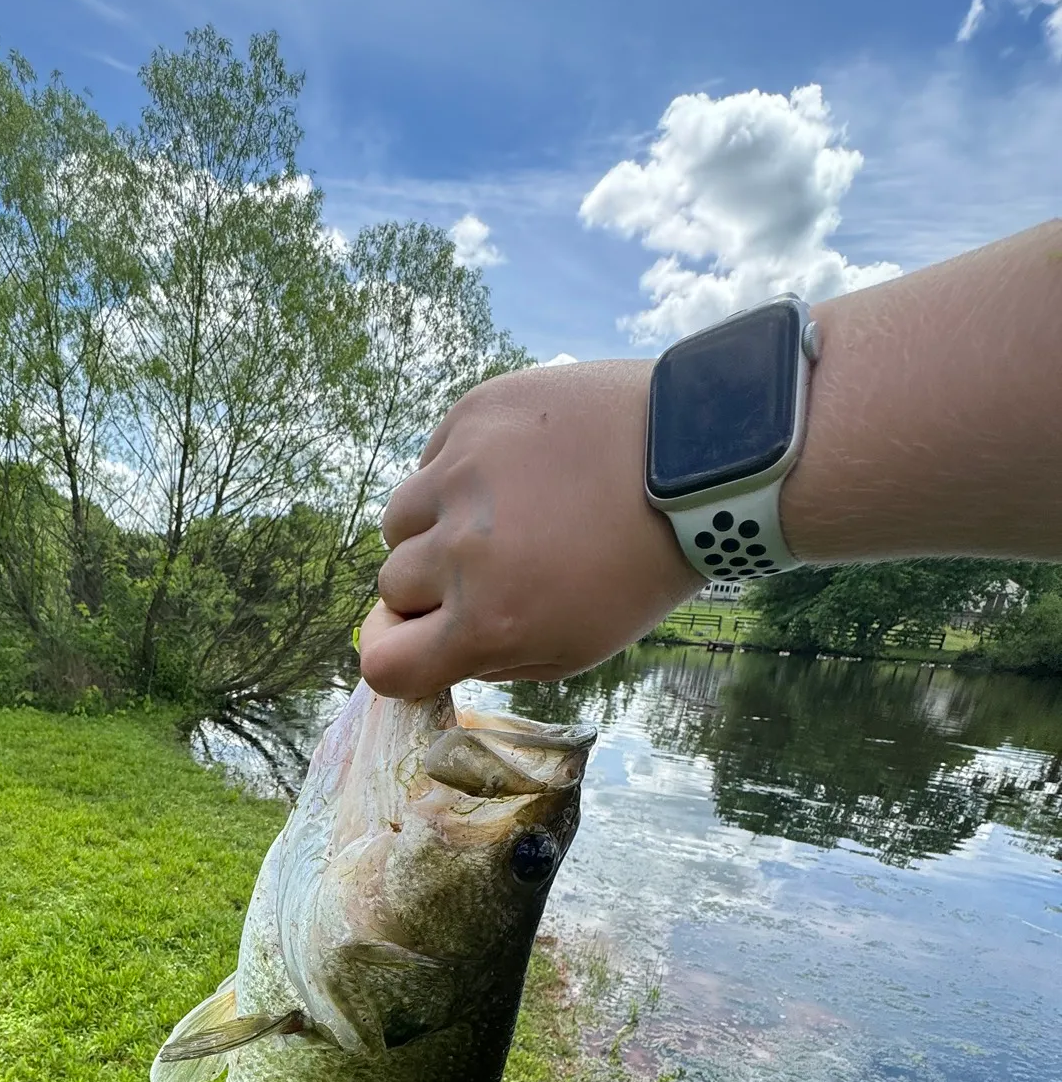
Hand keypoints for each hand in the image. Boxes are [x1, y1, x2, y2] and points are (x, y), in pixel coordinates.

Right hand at [358, 359, 699, 699]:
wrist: (698, 458)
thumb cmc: (642, 566)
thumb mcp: (579, 647)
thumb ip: (493, 659)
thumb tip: (432, 647)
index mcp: (489, 621)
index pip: (383, 663)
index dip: (396, 655)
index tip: (419, 640)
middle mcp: (460, 551)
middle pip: (391, 587)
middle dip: (430, 588)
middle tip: (490, 569)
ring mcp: (458, 476)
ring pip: (398, 521)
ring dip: (431, 529)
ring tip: (496, 516)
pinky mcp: (470, 418)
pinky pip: (431, 461)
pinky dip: (456, 476)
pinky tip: (515, 472)